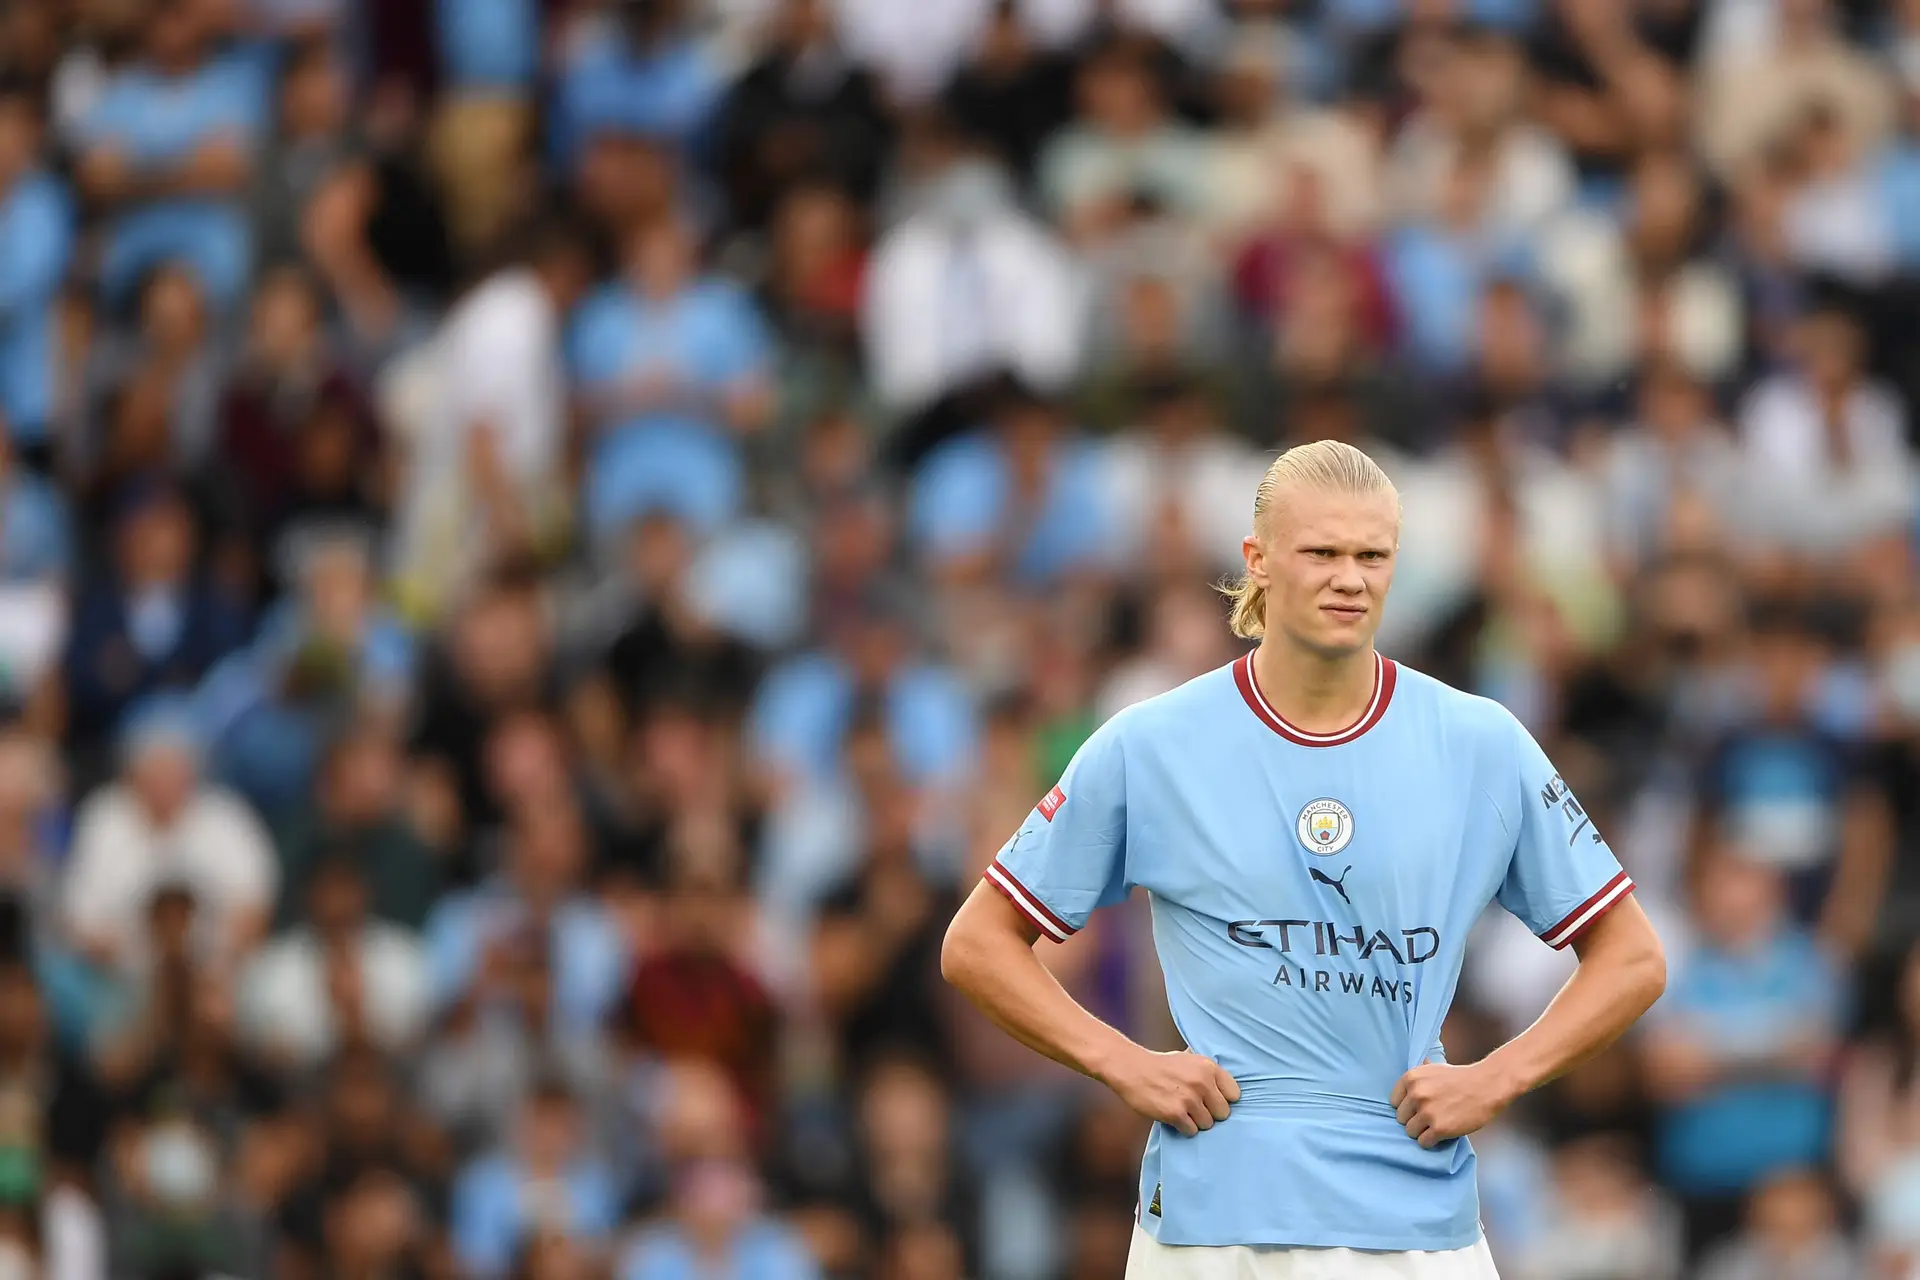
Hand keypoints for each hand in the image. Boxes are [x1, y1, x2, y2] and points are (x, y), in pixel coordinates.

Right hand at [1101, 1047, 1240, 1137]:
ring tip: (1182, 1111)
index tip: (1212, 1100)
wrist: (1131, 1068)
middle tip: (1195, 1108)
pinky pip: (1191, 1131)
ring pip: (1208, 1124)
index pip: (1234, 1094)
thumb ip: (1207, 1073)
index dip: (1223, 1099)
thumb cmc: (1160, 1065)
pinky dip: (1183, 1128)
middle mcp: (1202, 1083)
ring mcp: (1189, 1099)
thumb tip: (1227, 1090)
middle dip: (1211, 1113)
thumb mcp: (1189, 1059)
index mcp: (1209, 1067)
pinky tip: (1174, 1117)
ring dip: (1196, 1121)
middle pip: (1223, 1113)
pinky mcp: (1175, 1113)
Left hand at [1391, 1061, 1516, 1147]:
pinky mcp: (1440, 1129)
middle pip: (1401, 1118)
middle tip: (1430, 1118)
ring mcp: (1427, 1112)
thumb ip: (1418, 1077)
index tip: (1418, 1108)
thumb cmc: (1461, 1078)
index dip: (1407, 1107)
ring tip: (1436, 1125)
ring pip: (1410, 1132)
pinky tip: (1441, 1134)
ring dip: (1422, 1131)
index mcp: (1411, 1078)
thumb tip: (1406, 1084)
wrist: (1487, 1086)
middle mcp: (1415, 1095)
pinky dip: (1432, 1141)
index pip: (1394, 1102)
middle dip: (1414, 1119)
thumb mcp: (1434, 1069)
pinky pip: (1424, 1142)